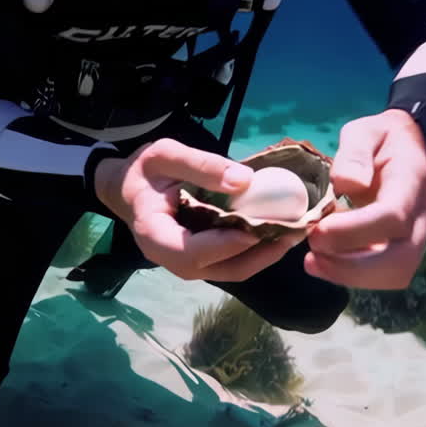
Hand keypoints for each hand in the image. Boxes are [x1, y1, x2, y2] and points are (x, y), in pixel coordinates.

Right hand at [93, 138, 302, 281]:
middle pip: (218, 270)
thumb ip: (201, 165)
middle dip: (258, 255)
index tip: (257, 229)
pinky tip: (280, 232)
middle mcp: (170, 259)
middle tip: (293, 233)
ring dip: (265, 255)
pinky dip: (258, 250)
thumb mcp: (165, 154)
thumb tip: (245, 181)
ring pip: (231, 271)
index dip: (225, 245)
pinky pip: (232, 263)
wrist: (129, 189)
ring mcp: (188, 263)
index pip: (190, 252)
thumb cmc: (144, 171)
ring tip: (296, 232)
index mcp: (154, 234)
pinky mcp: (203, 260)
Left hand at [306, 109, 425, 288]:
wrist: (405, 147)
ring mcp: (420, 235)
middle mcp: (423, 213)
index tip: (318, 232)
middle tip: (312, 254)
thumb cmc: (380, 139)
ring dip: (351, 275)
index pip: (394, 217)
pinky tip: (326, 261)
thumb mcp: (364, 131)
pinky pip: (387, 275)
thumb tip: (347, 184)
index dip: (354, 232)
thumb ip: (355, 152)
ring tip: (314, 260)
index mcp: (413, 180)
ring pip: (396, 273)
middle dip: (352, 266)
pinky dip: (354, 275)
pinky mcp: (407, 249)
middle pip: (400, 258)